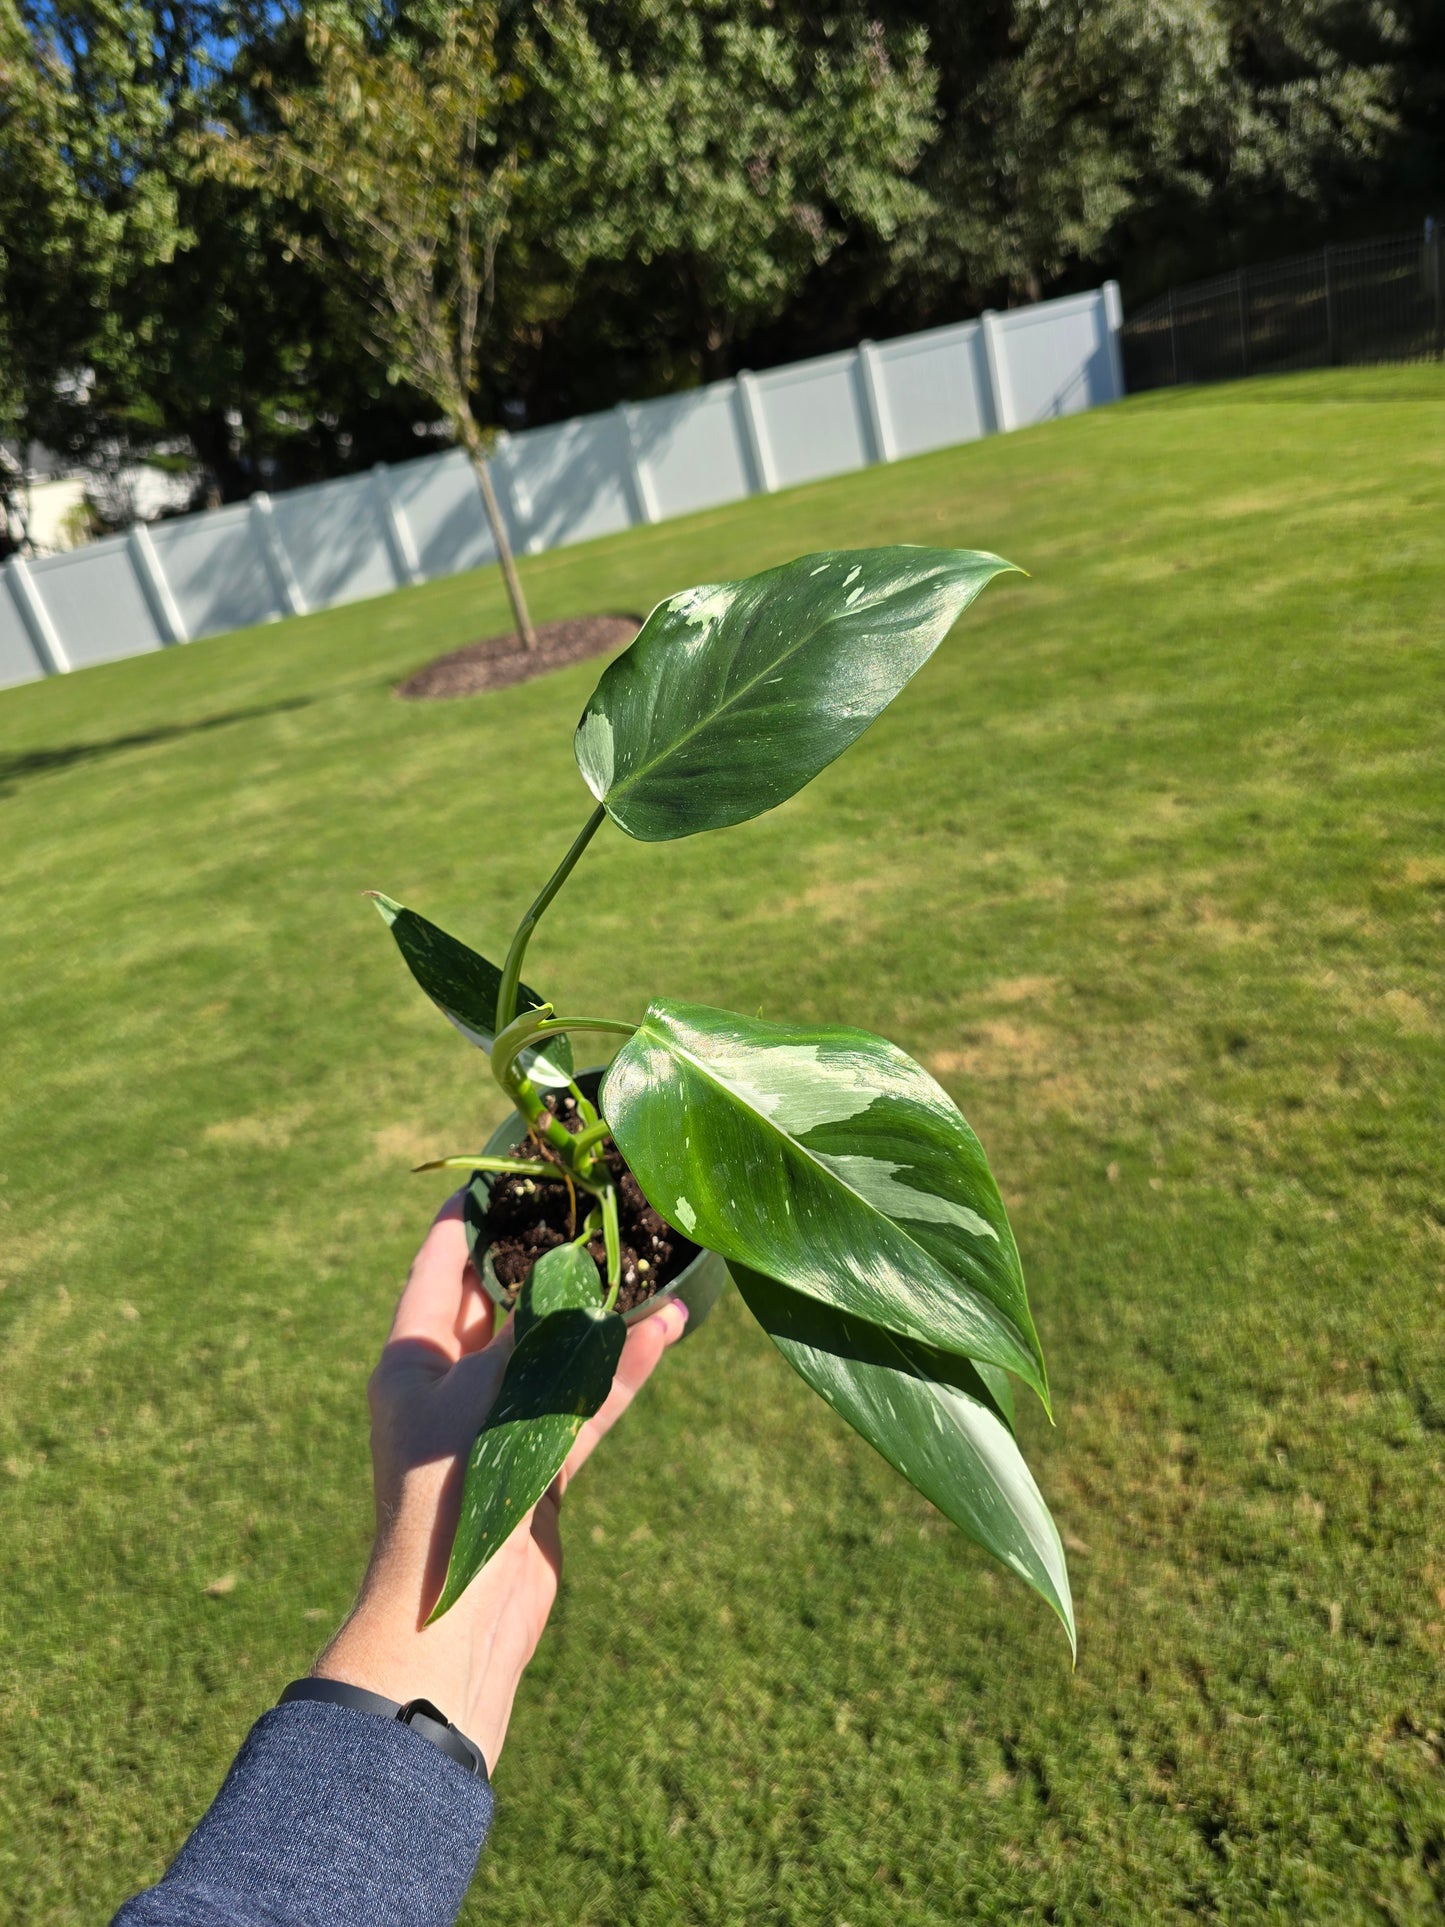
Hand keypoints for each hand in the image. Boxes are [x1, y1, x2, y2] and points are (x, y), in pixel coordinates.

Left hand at [313, 1191, 686, 1771]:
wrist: (457, 1616)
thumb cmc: (448, 1493)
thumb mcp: (487, 1390)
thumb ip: (536, 1330)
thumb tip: (576, 1276)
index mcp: (413, 1355)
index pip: (442, 1260)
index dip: (474, 1210)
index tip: (512, 1163)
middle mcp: (451, 1381)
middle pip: (506, 1298)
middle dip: (551, 1254)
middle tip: (596, 1200)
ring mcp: (497, 1424)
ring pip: (554, 1348)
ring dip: (600, 1313)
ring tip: (648, 1258)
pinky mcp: (539, 1464)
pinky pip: (582, 1400)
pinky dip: (619, 1370)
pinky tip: (666, 1330)